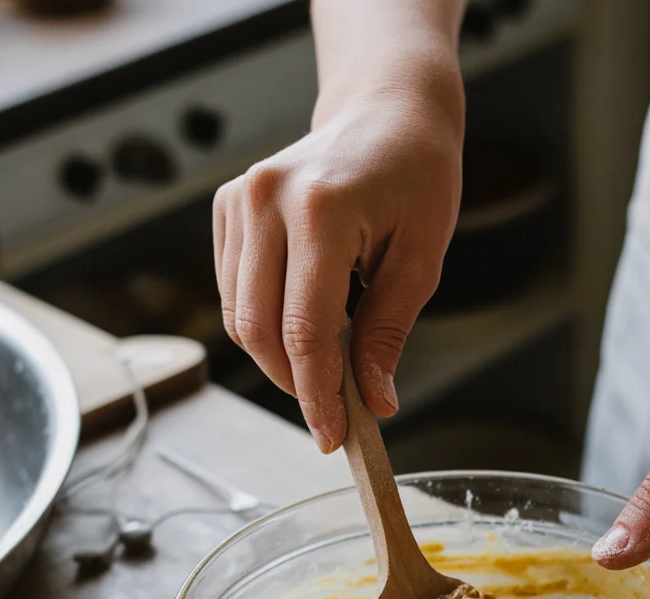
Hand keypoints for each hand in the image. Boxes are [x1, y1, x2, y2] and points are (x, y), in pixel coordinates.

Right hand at [213, 68, 462, 450]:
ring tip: (326, 365)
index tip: (333, 435)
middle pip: (258, 329)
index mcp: (321, 209)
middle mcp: (265, 200)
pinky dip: (264, 326)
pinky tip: (303, 326)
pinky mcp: (227, 209)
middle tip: (331, 413)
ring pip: (239, 317)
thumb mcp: (422, 258)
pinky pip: (233, 293)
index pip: (305, 328)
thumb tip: (373, 402)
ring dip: (278, 358)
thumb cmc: (415, 177)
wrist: (385, 113)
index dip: (316, 394)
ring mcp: (238, 201)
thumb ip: (388, 332)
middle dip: (294, 384)